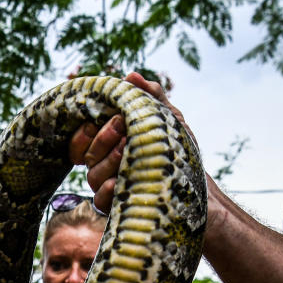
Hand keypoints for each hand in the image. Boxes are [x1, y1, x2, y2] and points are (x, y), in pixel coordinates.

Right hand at [68, 71, 196, 213]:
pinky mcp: (117, 207)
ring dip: (107, 160)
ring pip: (92, 175)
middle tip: (122, 124)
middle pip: (87, 153)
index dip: (87, 128)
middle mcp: (104, 166)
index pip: (83, 137)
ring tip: (126, 149)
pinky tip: (119, 181)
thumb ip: (151, 97)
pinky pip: (101, 200)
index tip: (109, 115)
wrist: (199, 187)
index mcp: (109, 145)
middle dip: (103, 137)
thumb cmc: (179, 151)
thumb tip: (131, 75)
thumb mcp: (167, 120)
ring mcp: (109, 187)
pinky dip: (108, 190)